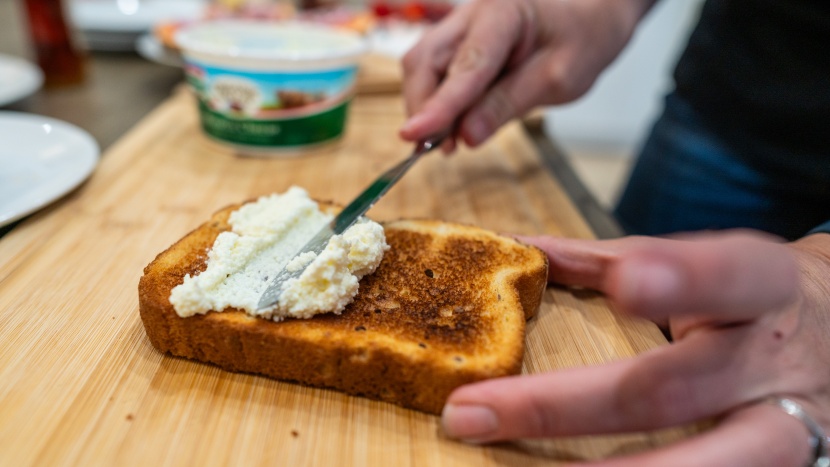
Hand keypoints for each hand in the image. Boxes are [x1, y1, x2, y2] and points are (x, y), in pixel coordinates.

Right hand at [399, 0, 655, 150]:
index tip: (413, 135)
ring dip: (426, 108)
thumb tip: (465, 136)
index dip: (438, 105)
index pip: (465, 66)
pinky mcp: (456, 45)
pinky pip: (432, 74)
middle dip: (423, 108)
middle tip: (436, 150)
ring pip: (420, 68)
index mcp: (503, 12)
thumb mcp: (557, 79)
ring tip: (447, 143)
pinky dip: (436, 104)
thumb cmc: (579, 41)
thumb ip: (508, 104)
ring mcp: (459, 27)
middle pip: (424, 61)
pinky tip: (451, 128)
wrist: (586, 20)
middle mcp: (471, 15)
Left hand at [441, 230, 829, 465]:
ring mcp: (788, 428)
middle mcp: (770, 362)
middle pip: (670, 388)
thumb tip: (516, 249)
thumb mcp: (705, 261)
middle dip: (563, 405)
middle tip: (473, 412)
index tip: (628, 280)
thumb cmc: (755, 295)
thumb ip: (610, 258)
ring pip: (705, 466)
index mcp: (758, 287)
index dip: (680, 279)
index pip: (726, 276)